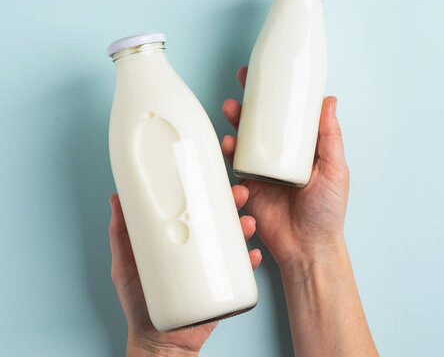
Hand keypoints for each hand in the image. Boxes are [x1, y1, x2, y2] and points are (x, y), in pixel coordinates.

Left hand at [108, 186, 261, 355]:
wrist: (159, 341)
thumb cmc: (140, 304)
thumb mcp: (125, 265)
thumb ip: (121, 235)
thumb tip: (117, 199)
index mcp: (180, 240)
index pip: (197, 210)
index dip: (208, 192)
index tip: (213, 178)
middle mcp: (199, 250)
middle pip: (220, 221)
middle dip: (232, 205)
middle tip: (238, 194)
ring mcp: (212, 268)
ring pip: (234, 242)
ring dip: (245, 228)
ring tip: (246, 224)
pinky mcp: (224, 288)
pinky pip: (243, 271)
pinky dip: (249, 261)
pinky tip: (251, 255)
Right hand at [221, 67, 349, 267]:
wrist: (308, 248)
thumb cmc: (327, 212)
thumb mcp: (335, 170)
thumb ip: (330, 137)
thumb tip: (330, 100)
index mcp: (301, 150)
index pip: (287, 117)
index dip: (276, 96)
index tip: (266, 75)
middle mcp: (280, 157)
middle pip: (260, 125)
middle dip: (248, 105)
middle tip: (240, 88)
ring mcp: (262, 171)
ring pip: (243, 142)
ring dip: (234, 125)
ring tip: (230, 114)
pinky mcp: (248, 187)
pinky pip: (233, 166)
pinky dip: (228, 154)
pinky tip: (227, 146)